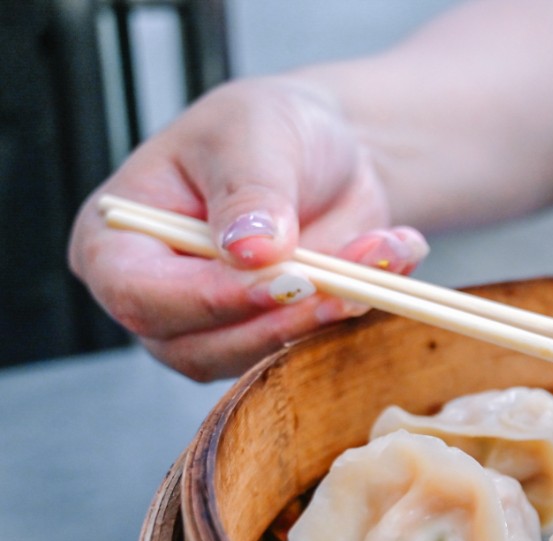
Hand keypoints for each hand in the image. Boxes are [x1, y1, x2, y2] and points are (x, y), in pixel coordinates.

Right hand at [69, 76, 426, 380]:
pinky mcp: (275, 340)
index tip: (283, 280)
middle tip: (345, 283)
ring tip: (380, 250)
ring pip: (265, 357)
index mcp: (115, 243)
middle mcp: (157, 299)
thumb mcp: (255, 137)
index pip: (141, 294)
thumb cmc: (267, 129)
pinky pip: (318, 346)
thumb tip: (247, 251)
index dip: (211, 297)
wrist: (328, 151)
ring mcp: (216, 329)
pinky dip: (363, 305)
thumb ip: (250, 193)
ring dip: (332, 312)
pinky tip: (395, 253)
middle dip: (284, 319)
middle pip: (203, 347)